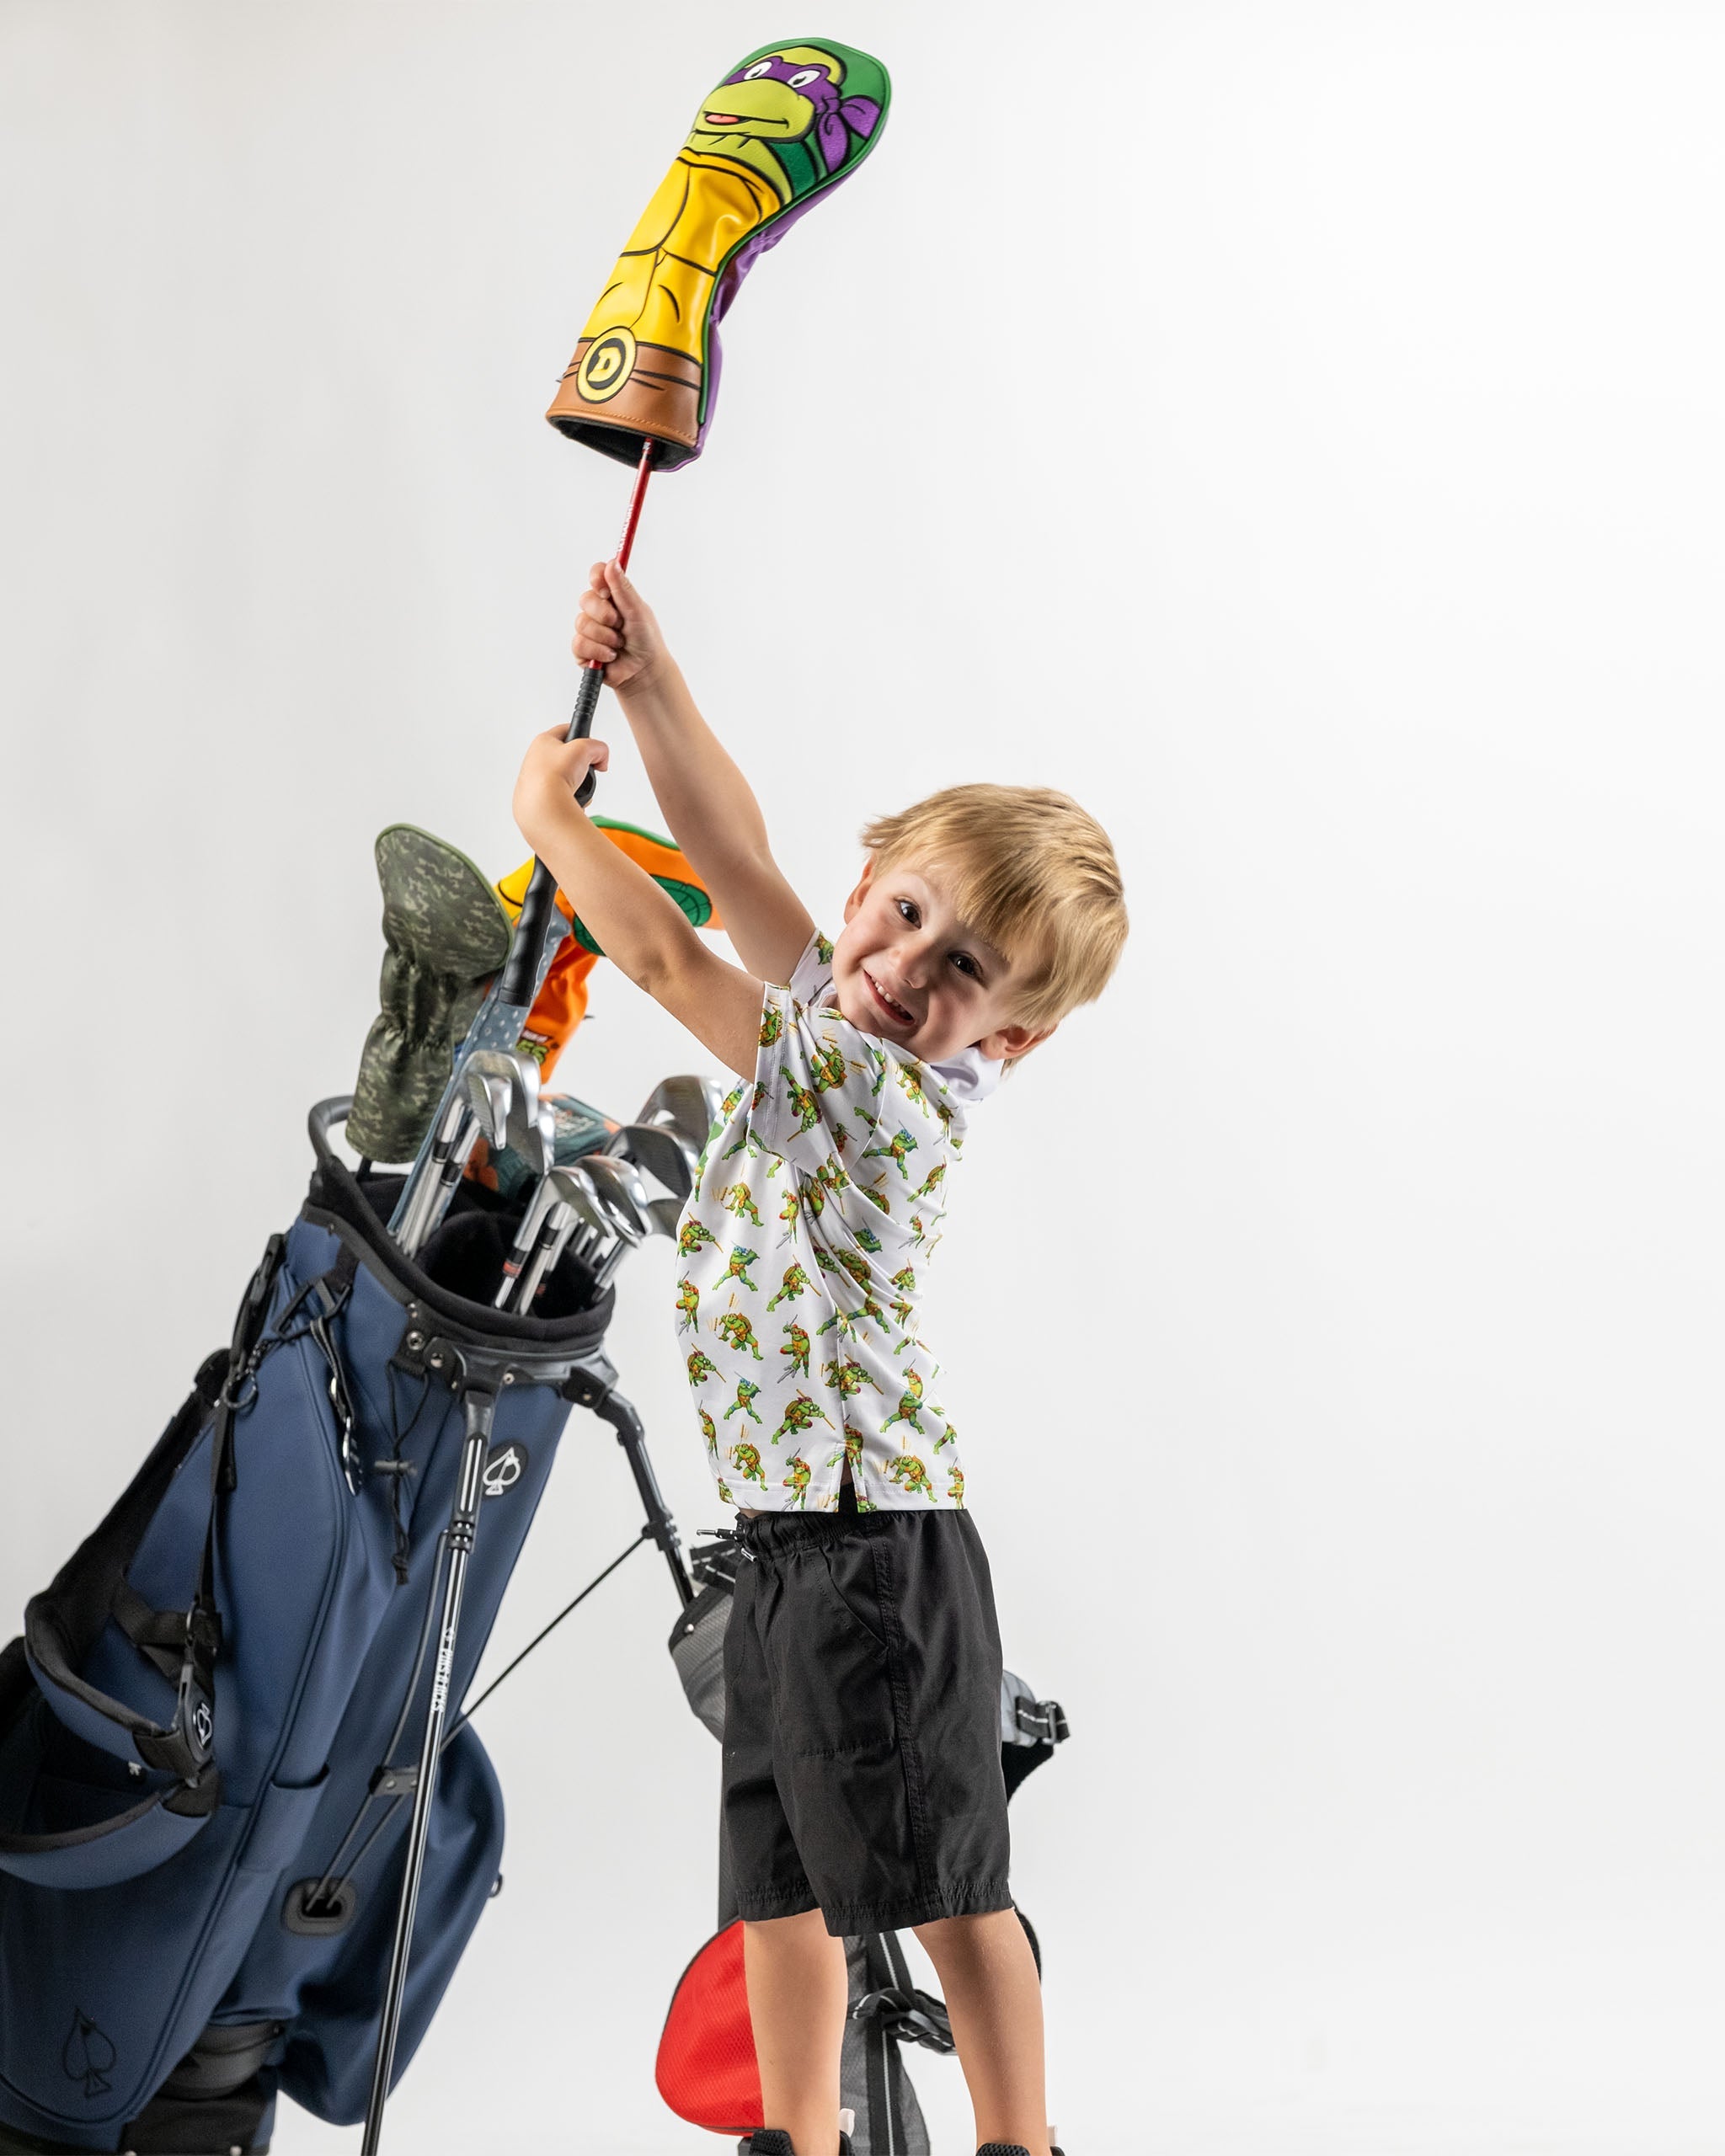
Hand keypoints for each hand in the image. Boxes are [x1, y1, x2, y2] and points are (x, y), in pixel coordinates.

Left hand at [512, 729, 608, 849]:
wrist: (542, 806)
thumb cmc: (554, 775)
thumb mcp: (585, 749)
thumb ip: (598, 747)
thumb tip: (601, 758)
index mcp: (542, 741)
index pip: (566, 730)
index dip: (583, 736)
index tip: (592, 746)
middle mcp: (535, 759)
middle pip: (567, 756)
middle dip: (582, 764)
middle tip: (588, 769)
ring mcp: (536, 779)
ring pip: (566, 777)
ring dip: (578, 783)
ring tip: (579, 787)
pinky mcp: (539, 797)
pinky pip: (562, 794)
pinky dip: (571, 797)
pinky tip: (572, 799)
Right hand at [572, 560, 665, 689]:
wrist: (644, 671)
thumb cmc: (646, 640)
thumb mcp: (638, 611)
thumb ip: (623, 588)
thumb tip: (612, 563)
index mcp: (613, 596)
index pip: (597, 575)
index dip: (597, 577)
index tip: (604, 587)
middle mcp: (598, 609)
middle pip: (586, 599)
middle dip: (604, 614)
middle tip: (619, 624)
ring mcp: (588, 629)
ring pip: (582, 623)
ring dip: (605, 636)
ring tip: (618, 645)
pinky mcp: (582, 650)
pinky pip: (579, 644)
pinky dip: (598, 651)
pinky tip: (610, 657)